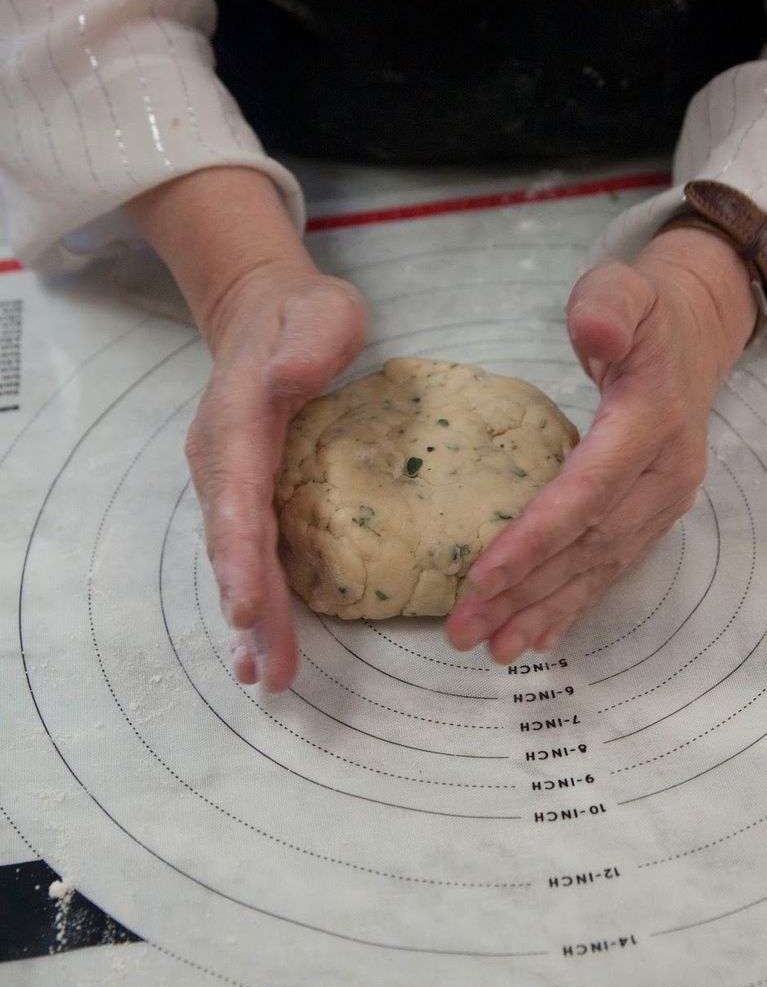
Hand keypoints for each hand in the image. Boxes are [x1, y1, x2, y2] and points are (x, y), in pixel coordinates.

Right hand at [126, 166, 365, 691]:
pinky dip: (259, 597)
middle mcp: (223, 459)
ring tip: (266, 675)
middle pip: (234, 541)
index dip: (241, 552)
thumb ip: (309, 344)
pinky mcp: (246, 493)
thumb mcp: (322, 311)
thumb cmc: (303, 314)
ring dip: (254, 617)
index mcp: (240, 418)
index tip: (246, 604)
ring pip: (239, 555)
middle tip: (265, 669)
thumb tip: (286, 381)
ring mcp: (230, 478)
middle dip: (251, 605)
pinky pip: (251, 550)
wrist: (264, 312)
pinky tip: (269, 646)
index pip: (237, 491)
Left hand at [444, 229, 757, 663]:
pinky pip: (612, 567)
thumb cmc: (644, 311)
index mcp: (651, 420)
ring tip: (492, 649)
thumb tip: (593, 332)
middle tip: (465, 633)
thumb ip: (607, 305)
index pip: (589, 490)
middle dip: (525, 592)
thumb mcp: (625, 287)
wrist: (696, 335)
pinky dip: (574, 604)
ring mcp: (665, 500)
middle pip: (589, 544)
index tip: (482, 576)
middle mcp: (666, 472)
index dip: (537, 537)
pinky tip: (537, 637)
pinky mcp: (654, 515)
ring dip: (544, 611)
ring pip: (600, 566)